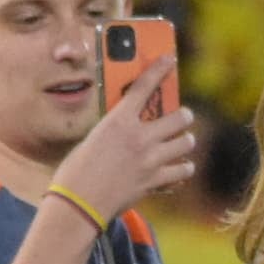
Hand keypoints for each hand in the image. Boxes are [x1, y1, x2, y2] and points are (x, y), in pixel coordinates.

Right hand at [47, 75, 201, 222]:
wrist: (78, 204)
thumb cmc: (77, 170)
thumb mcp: (94, 138)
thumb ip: (116, 127)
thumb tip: (133, 121)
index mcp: (118, 121)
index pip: (144, 86)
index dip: (159, 68)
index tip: (170, 59)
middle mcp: (139, 137)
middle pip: (179, 116)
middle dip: (183, 115)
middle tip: (180, 117)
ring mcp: (150, 160)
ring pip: (186, 142)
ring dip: (185, 140)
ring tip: (180, 143)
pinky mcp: (155, 181)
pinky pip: (183, 170)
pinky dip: (183, 168)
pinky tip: (178, 167)